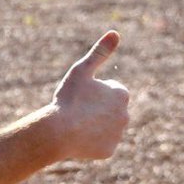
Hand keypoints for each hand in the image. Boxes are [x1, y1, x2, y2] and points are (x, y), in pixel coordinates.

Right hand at [52, 30, 128, 160]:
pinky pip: (100, 145)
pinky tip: (78, 139)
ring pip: (104, 128)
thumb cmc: (69, 98)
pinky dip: (90, 143)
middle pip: (109, 111)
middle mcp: (125, 115)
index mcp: (121, 94)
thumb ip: (100, 52)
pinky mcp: (109, 151)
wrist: (58, 131)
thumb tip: (115, 33)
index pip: (111, 92)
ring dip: (93, 126)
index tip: (81, 96)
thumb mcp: (82, 71)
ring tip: (76, 125)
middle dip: (96, 111)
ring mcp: (118, 135)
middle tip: (78, 112)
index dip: (94, 93)